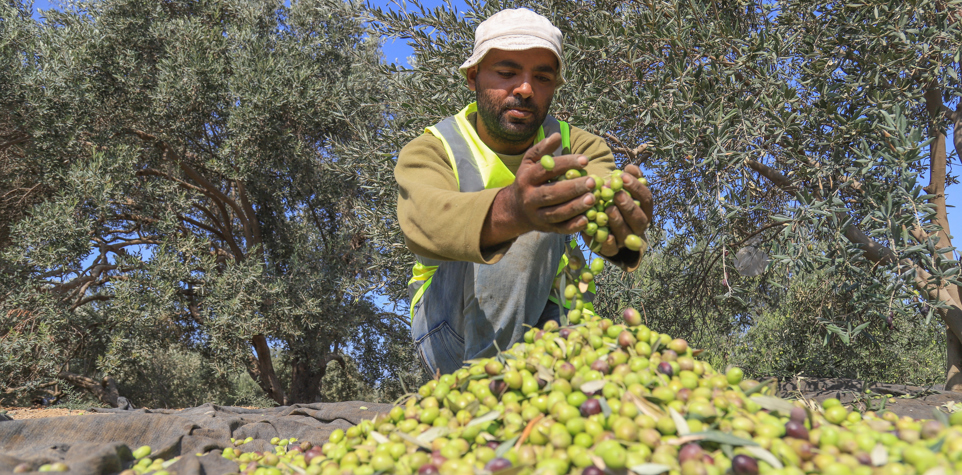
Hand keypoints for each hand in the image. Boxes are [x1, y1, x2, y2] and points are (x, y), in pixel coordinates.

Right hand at [481, 133, 597, 248]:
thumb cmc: (529, 180)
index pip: (546, 170)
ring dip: (575, 207)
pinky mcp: (545, 228)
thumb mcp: (530, 162)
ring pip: (556, 213)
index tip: (585, 160)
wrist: (516, 209)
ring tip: (592, 198)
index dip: (565, 164)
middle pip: (551, 193)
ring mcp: (537, 215)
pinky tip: (587, 219)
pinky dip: (573, 226)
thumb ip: (542, 149)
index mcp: (526, 178)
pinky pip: (560, 229)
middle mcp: (529, 198)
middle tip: (591, 182)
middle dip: (572, 188)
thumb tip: (557, 135)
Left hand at [580, 164, 651, 255]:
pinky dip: (609, 243)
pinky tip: (605, 235)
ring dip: (618, 221)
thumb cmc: (613, 199)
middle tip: (616, 193)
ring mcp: (626, 239)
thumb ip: (627, 177)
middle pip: (639, 218)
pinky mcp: (611, 249)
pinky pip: (612, 249)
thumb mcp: (620, 187)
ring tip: (608, 208)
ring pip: (626, 233)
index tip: (623, 176)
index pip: (646, 199)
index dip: (636, 187)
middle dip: (628, 206)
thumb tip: (630, 168)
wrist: (601, 222)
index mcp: (644, 209)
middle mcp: (638, 226)